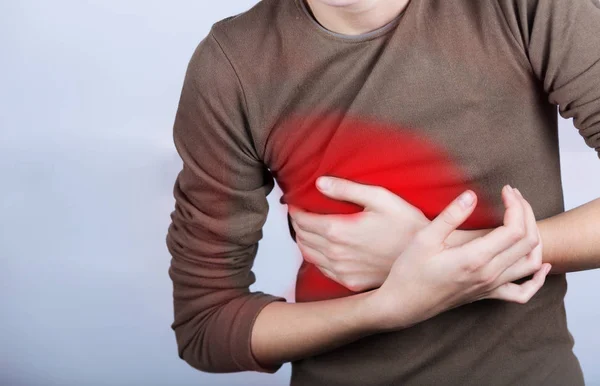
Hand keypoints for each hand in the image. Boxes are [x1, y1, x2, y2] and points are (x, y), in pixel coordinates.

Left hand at [288, 176, 429, 291]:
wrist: (426, 257)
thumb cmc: (406, 224)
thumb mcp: (379, 197)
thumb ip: (346, 189)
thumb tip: (320, 183)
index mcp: (338, 230)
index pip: (302, 220)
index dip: (295, 211)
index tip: (295, 204)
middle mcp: (335, 253)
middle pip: (302, 237)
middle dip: (297, 224)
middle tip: (299, 214)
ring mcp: (342, 270)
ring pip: (309, 255)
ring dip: (303, 241)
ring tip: (306, 230)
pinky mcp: (351, 281)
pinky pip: (323, 270)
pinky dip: (316, 258)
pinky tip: (322, 250)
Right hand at [366, 185, 549, 331]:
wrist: (403, 304)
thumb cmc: (410, 271)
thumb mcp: (424, 239)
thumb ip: (450, 216)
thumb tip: (471, 195)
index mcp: (475, 259)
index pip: (514, 228)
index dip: (516, 204)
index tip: (505, 189)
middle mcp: (489, 274)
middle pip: (528, 241)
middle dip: (526, 212)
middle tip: (512, 195)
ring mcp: (491, 287)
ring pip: (531, 263)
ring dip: (535, 237)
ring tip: (523, 217)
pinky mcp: (487, 294)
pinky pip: (522, 292)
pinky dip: (538, 279)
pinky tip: (541, 266)